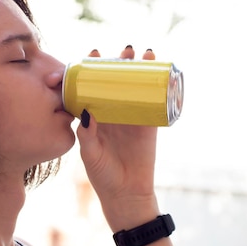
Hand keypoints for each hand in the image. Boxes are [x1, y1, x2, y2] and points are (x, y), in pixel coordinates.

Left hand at [76, 46, 159, 230]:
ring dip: (139, 68)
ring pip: (134, 86)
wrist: (127, 194)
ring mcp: (131, 116)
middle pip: (115, 80)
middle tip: (122, 51)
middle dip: (118, 63)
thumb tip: (86, 112)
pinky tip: (160, 70)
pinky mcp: (149, 123)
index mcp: (94, 115)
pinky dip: (158, 85)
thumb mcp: (90, 154)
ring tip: (141, 54)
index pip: (90, 86)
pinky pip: (154, 100)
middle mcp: (112, 111)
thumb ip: (87, 135)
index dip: (91, 69)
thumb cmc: (103, 175)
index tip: (91, 55)